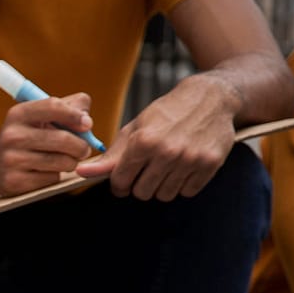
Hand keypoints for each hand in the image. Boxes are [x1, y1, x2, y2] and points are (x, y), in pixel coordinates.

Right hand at [0, 93, 94, 196]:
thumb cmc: (26, 136)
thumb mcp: (39, 116)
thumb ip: (69, 107)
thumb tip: (86, 121)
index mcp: (18, 114)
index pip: (53, 106)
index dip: (75, 115)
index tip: (87, 125)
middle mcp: (12, 136)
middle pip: (62, 139)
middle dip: (81, 146)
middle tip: (83, 150)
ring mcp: (11, 160)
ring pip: (61, 161)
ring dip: (71, 163)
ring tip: (66, 160)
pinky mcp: (14, 181)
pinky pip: (51, 178)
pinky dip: (55, 175)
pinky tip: (46, 172)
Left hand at [75, 73, 237, 199]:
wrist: (212, 97)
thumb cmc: (168, 112)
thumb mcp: (136, 128)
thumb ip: (111, 155)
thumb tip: (82, 173)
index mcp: (143, 141)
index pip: (120, 181)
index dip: (119, 183)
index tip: (124, 178)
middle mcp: (167, 152)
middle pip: (142, 193)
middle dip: (140, 185)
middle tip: (147, 170)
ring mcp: (190, 159)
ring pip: (164, 195)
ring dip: (162, 186)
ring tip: (166, 168)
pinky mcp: (210, 164)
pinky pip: (188, 192)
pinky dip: (183, 185)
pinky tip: (183, 168)